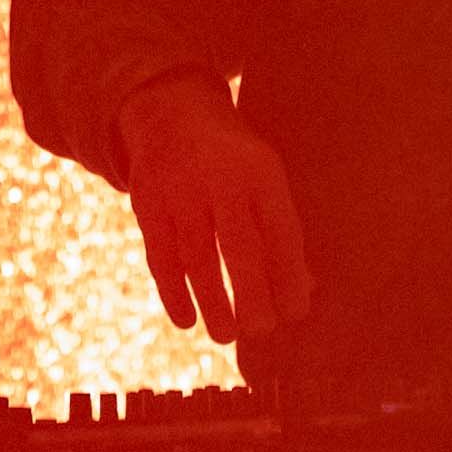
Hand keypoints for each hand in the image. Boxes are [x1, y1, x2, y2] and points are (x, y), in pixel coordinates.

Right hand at [116, 73, 312, 343]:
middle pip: (238, 245)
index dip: (289, 275)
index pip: (280, 230)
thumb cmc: (233, 162)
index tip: (296, 314)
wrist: (170, 114)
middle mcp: (219, 179)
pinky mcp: (147, 204)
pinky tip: (186, 320)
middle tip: (261, 331)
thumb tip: (304, 292)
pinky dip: (172, 292)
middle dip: (252, 293)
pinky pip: (160, 256)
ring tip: (225, 336)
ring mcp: (179, 190)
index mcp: (260, 172)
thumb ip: (281, 231)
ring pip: (196, 256)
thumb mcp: (264, 179)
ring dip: (212, 301)